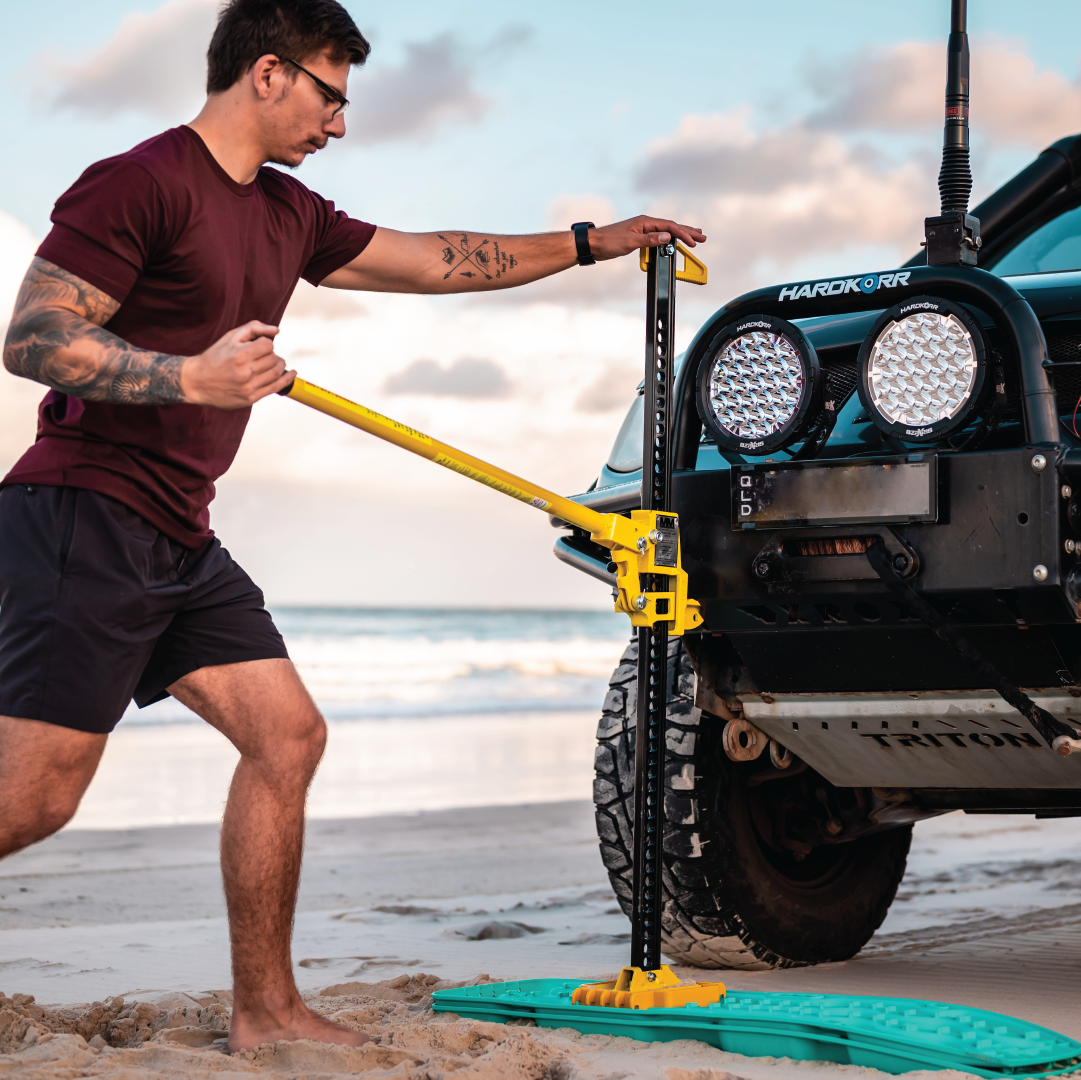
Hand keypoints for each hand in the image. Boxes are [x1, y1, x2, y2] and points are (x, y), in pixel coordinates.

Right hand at [181, 321, 294, 407]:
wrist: (196, 381)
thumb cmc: (214, 357)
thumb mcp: (230, 337)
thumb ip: (254, 329)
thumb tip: (276, 331)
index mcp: (239, 354)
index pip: (268, 345)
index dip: (265, 344)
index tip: (259, 346)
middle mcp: (244, 371)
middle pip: (273, 359)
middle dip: (273, 355)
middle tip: (265, 355)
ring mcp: (248, 387)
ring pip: (276, 373)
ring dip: (279, 366)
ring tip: (273, 363)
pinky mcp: (250, 398)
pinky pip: (275, 388)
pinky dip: (287, 380)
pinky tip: (292, 373)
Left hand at [588, 215, 706, 261]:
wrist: (592, 244)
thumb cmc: (608, 242)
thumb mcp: (630, 242)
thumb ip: (649, 240)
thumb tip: (667, 237)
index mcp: (645, 222)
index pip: (669, 227)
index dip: (683, 234)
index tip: (693, 242)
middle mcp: (645, 224)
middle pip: (671, 227)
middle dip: (687, 232)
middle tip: (702, 237)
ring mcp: (642, 230)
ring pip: (666, 232)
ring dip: (680, 235)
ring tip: (693, 237)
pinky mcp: (638, 237)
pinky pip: (658, 238)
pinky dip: (668, 240)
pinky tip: (672, 242)